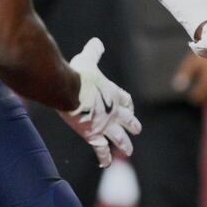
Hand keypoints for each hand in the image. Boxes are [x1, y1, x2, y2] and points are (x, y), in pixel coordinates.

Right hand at [61, 38, 141, 167]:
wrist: (69, 90)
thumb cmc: (77, 74)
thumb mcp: (87, 60)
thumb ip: (93, 52)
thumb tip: (96, 41)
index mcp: (113, 93)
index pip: (126, 100)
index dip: (128, 105)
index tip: (129, 109)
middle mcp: (114, 111)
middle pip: (128, 120)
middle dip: (133, 126)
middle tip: (137, 130)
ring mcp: (105, 125)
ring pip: (120, 138)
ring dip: (125, 145)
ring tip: (128, 151)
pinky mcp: (94, 136)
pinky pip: (102, 151)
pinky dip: (104, 158)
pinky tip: (105, 165)